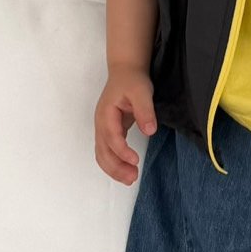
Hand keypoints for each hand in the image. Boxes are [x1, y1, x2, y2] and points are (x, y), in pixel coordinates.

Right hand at [95, 67, 157, 185]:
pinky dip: (113, 164)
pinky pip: (106, 152)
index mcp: (106, 114)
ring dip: (114, 169)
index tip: (135, 161)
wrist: (125, 72)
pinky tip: (125, 171)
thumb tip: (149, 131)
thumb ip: (145, 111)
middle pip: (102, 151)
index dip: (122, 151)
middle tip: (133, 177)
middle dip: (116, 167)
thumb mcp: (142, 91)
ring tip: (130, 179)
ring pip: (102, 154)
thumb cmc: (132, 80)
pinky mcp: (109, 132)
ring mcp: (103, 129)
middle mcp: (100, 124)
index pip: (111, 137)